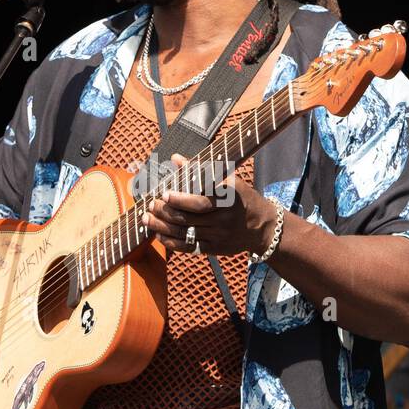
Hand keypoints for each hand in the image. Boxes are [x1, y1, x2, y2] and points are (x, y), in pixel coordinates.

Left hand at [142, 154, 277, 256]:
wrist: (262, 227)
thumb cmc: (242, 199)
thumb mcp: (229, 181)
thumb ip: (201, 170)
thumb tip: (176, 159)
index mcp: (228, 200)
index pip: (201, 202)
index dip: (181, 199)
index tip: (164, 193)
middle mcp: (223, 220)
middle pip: (189, 218)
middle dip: (165, 212)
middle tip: (150, 204)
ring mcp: (218, 236)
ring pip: (185, 233)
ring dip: (162, 227)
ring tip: (146, 218)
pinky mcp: (214, 249)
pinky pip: (189, 247)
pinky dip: (171, 242)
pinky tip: (158, 235)